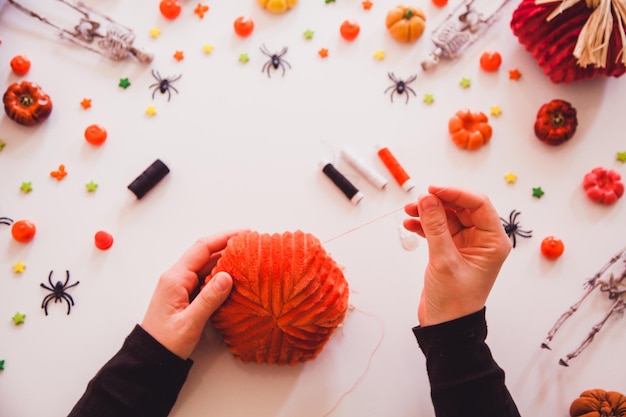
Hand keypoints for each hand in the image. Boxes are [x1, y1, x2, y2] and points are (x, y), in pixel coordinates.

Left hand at [141, 231, 245, 358]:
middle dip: (228, 246)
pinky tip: (235, 277)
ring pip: (207, 266)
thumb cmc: (165, 342)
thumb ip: (208, 299)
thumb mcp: (189, 322)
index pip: (202, 248)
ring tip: (248, 258)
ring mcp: (181, 285)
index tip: (245, 233)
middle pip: (206, 254)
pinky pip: (205, 278)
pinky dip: (221, 274)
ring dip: (226, 260)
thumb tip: (227, 276)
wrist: (150, 358)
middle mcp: (177, 277)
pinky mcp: (186, 294)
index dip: (224, 237)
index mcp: (175, 278)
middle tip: (252, 245)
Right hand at [403, 186, 510, 326]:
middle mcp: (482, 241)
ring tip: (409, 211)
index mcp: (492, 242)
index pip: (478, 204)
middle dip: (439, 202)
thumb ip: (435, 227)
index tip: (433, 190)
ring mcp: (466, 245)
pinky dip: (424, 225)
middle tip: (417, 201)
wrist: (445, 326)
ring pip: (448, 217)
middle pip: (462, 208)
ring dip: (428, 212)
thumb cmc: (454, 301)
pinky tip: (410, 224)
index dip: (455, 193)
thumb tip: (427, 199)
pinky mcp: (450, 251)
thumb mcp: (444, 261)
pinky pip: (438, 229)